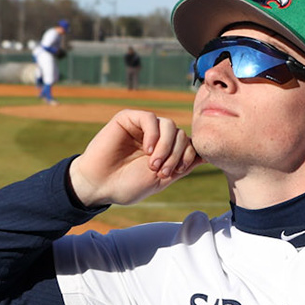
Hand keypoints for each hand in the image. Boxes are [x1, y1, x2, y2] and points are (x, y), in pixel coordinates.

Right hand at [68, 110, 199, 206]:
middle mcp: (155, 136)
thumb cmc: (127, 185)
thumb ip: (182, 166)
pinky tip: (147, 150)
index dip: (187, 155)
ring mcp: (142, 127)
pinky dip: (153, 134)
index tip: (177, 172)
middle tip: (161, 171)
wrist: (100, 186)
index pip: (188, 143)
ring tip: (153, 164)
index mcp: (164, 150)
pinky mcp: (127, 119)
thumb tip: (205, 156)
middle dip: (176, 154)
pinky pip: (150, 118)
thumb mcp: (161, 179)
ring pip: (169, 125)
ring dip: (166, 146)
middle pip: (181, 134)